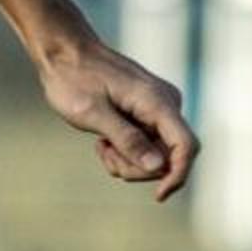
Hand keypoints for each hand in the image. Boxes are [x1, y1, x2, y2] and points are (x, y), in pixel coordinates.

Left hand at [35, 35, 196, 201]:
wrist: (65, 53)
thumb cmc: (74, 79)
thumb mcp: (93, 114)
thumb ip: (127, 139)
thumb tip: (157, 167)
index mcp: (157, 101)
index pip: (186, 146)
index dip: (177, 175)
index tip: (158, 197)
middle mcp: (167, 104)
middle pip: (169, 157)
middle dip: (138, 167)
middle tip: (105, 154)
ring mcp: (159, 108)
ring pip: (156, 155)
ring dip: (128, 160)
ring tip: (102, 145)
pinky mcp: (149, 113)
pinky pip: (147, 145)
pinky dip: (126, 152)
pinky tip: (105, 141)